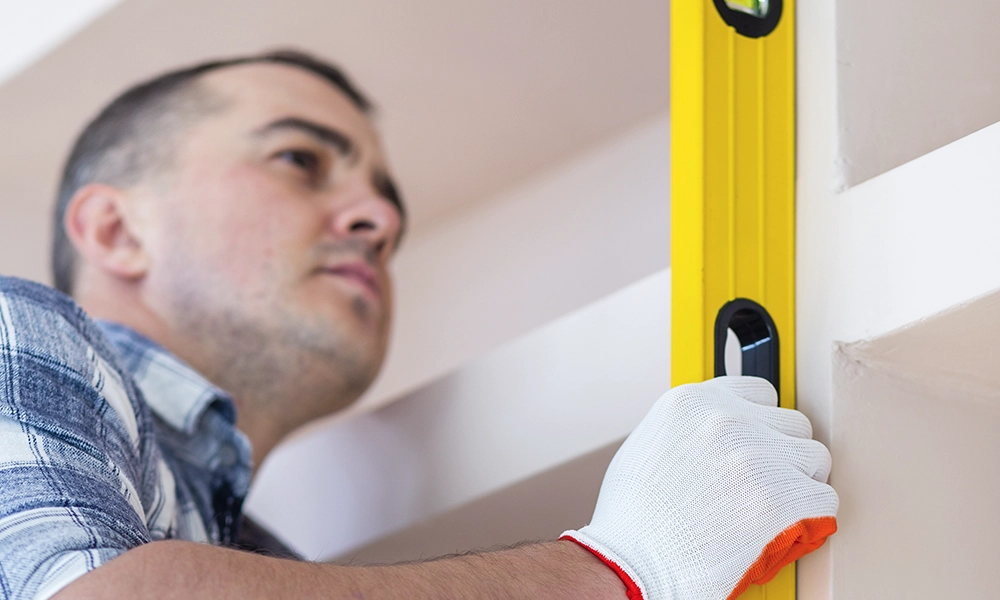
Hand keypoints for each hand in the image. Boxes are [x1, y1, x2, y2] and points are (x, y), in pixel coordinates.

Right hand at [561, 376, 837, 599]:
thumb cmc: (631, 519)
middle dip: (783, 453)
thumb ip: (688, 429)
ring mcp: (755, 457)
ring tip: (771, 507)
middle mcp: (726, 420)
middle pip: (793, 423)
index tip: (757, 443)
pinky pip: (824, 499)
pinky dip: (809, 518)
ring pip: (814, 458)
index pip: (760, 392)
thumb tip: (713, 434)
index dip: (761, 423)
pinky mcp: (780, 498)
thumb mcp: (648, 446)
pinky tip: (782, 527)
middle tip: (763, 484)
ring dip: (799, 482)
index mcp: (692, 403)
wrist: (632, 564)